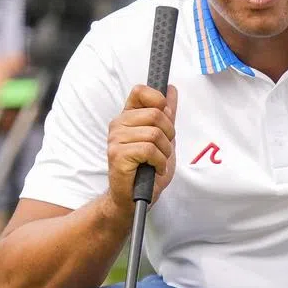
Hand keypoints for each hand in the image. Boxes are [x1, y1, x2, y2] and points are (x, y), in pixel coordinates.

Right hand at [105, 83, 177, 216]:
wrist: (134, 198)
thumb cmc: (147, 170)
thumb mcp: (163, 138)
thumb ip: (166, 114)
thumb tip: (171, 89)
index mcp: (128, 117)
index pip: (140, 91)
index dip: (158, 101)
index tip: (165, 118)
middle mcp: (118, 125)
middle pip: (155, 114)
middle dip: (169, 134)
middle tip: (164, 150)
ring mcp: (115, 139)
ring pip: (154, 133)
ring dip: (165, 152)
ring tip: (159, 162)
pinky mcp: (117, 155)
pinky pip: (149, 149)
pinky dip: (159, 162)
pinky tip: (155, 169)